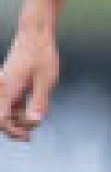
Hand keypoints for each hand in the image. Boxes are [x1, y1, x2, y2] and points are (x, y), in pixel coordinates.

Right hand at [0, 26, 59, 141]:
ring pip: (4, 111)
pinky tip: (30, 114)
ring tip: (32, 126)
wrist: (35, 34)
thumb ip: (39, 102)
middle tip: (28, 137)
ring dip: (16, 120)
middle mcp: (1, 88)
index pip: (1, 119)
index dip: (12, 130)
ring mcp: (3, 86)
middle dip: (13, 129)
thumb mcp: (46, 80)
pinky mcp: (8, 83)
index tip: (26, 135)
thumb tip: (34, 122)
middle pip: (0, 117)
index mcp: (8, 89)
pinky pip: (9, 102)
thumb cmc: (41, 54)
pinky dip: (17, 110)